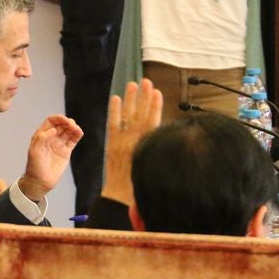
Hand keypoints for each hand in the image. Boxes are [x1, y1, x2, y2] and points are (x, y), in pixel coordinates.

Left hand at [17, 115, 82, 201]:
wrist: (40, 182)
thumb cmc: (34, 167)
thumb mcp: (34, 151)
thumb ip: (42, 138)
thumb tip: (54, 129)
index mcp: (41, 135)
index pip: (51, 121)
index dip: (58, 118)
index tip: (65, 121)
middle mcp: (51, 138)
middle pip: (61, 124)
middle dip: (67, 122)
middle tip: (72, 126)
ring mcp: (59, 144)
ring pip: (68, 131)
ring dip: (74, 127)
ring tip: (76, 130)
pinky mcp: (66, 152)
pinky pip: (73, 140)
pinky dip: (77, 135)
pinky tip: (79, 133)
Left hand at [102, 79, 162, 205]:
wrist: (121, 197)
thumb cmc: (142, 185)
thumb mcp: (156, 166)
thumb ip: (160, 149)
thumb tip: (167, 134)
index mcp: (148, 146)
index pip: (153, 121)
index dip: (155, 106)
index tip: (157, 92)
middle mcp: (135, 141)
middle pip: (141, 114)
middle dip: (144, 97)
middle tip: (146, 81)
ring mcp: (122, 142)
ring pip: (127, 116)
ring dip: (130, 99)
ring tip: (132, 84)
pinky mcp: (111, 145)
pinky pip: (112, 124)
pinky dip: (113, 111)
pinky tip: (115, 98)